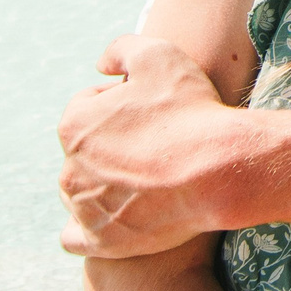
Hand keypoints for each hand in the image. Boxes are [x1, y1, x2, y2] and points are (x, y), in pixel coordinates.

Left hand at [60, 35, 245, 257]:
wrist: (219, 169)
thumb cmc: (191, 111)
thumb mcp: (158, 55)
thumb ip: (120, 49)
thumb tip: (100, 65)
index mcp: (75, 124)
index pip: (88, 107)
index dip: (121, 104)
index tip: (151, 112)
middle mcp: (70, 168)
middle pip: (85, 151)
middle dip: (110, 145)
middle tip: (152, 145)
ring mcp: (84, 209)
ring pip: (81, 192)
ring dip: (102, 185)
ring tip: (144, 180)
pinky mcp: (102, 241)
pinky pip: (75, 238)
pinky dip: (86, 230)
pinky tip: (111, 219)